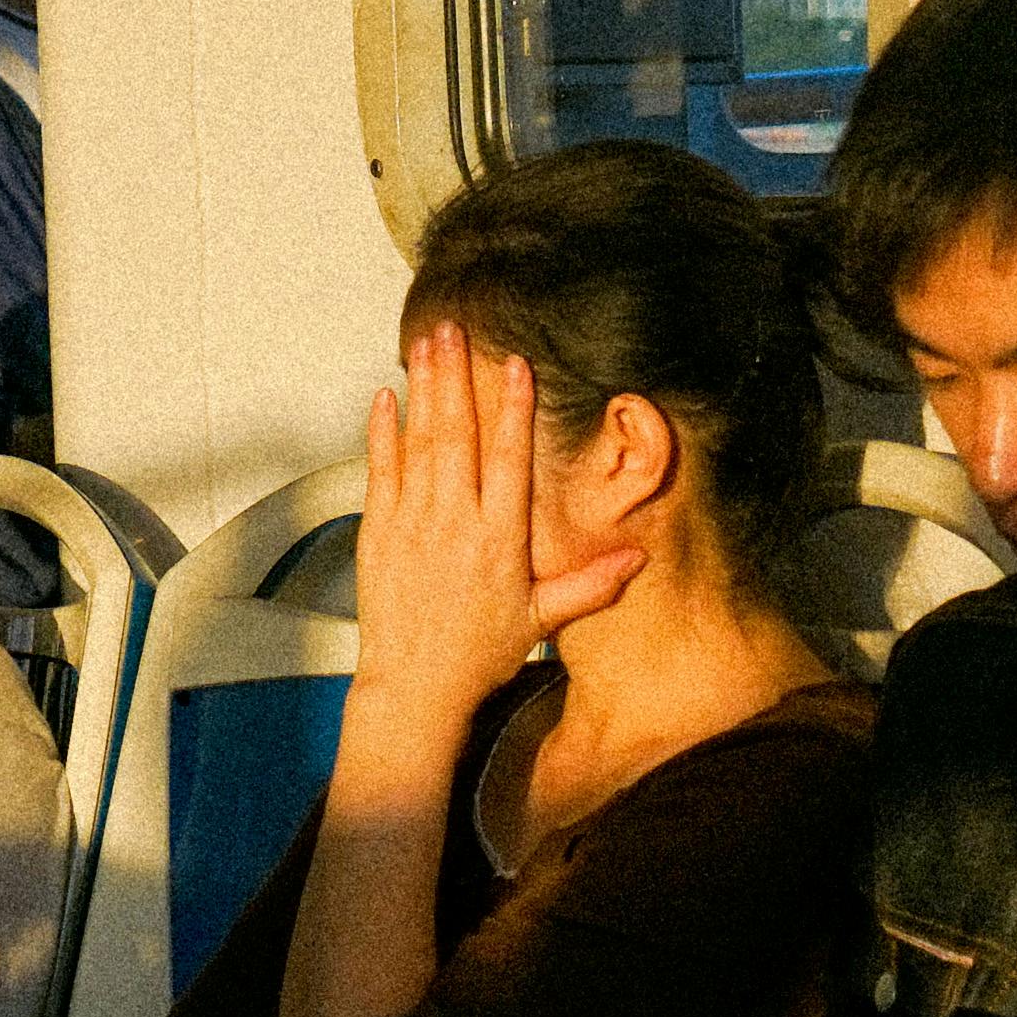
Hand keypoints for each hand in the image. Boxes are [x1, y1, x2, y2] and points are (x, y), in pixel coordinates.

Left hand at [347, 323, 637, 731]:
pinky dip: (382, 432)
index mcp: (500, 541)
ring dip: (422, 389)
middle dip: (456, 376)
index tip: (515, 366)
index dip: (514, 410)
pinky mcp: (378, 533)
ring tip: (425, 344)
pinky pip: (380, 471)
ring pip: (418, 442)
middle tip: (453, 328)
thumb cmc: (478, 655)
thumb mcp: (541, 621)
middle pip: (457, 435)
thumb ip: (590, 585)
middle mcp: (456, 524)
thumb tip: (637, 560)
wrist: (415, 688)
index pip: (509, 461)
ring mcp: (412, 524)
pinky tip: (386, 398)